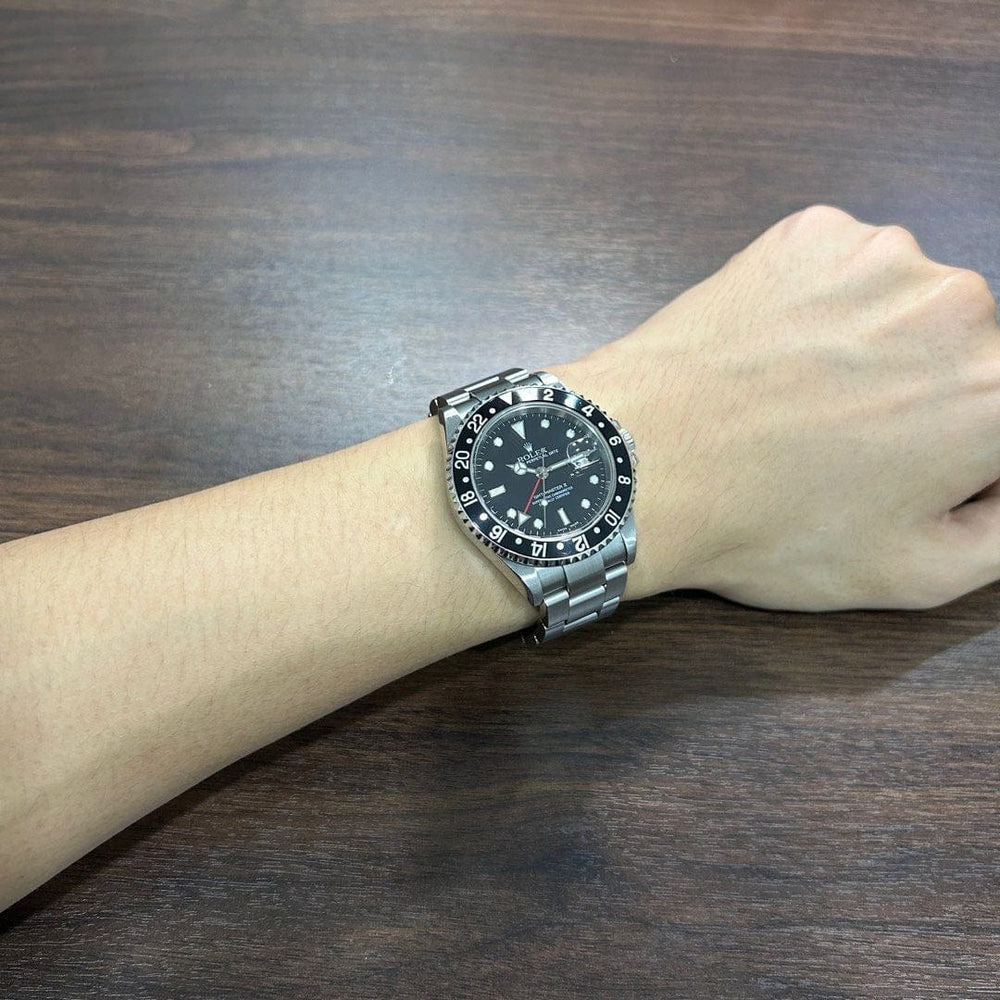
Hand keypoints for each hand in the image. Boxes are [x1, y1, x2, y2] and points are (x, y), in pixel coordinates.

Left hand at [554, 204, 999, 610]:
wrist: (640, 462)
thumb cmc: (769, 527)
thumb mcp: (913, 574)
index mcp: (998, 390)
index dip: (967, 449)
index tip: (917, 466)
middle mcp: (959, 303)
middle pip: (968, 352)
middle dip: (928, 393)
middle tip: (846, 440)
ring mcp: (880, 253)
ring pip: (907, 305)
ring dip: (875, 345)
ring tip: (799, 398)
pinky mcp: (813, 232)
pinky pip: (844, 271)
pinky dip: (822, 306)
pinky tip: (773, 355)